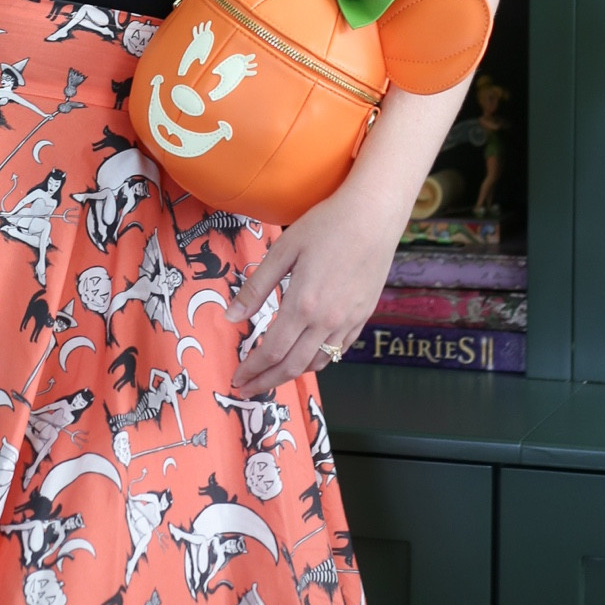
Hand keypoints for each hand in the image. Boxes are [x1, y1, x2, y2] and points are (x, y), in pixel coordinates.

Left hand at [225, 188, 396, 397]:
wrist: (374, 215)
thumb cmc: (326, 225)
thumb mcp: (283, 250)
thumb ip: (256, 287)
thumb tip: (231, 316)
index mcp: (302, 304)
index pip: (271, 351)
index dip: (252, 369)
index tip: (237, 378)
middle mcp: (327, 320)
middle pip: (293, 366)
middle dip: (267, 381)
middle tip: (247, 389)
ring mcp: (349, 321)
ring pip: (318, 362)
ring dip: (292, 374)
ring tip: (273, 376)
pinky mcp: (363, 316)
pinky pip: (339, 350)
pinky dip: (319, 360)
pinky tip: (307, 356)